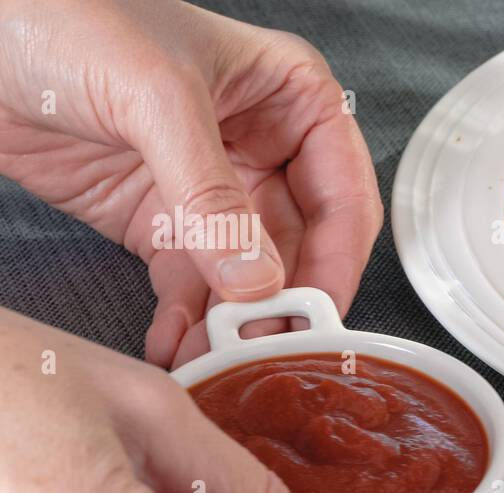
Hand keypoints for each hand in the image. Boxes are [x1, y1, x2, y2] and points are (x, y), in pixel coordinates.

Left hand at [0, 0, 382, 367]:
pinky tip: (175, 342)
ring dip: (233, 322)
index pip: (343, 194)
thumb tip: (257, 278)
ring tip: (217, 356)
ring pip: (247, 276)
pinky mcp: (160, 221)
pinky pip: (189, 284)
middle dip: (283, 302)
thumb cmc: (69, 15)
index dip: (338, 259)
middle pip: (300, 247)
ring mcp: (212, 189)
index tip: (318, 312)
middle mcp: (262, 147)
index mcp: (291, 98)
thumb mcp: (157, 96)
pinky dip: (185, 320)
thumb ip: (211, 192)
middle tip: (267, 346)